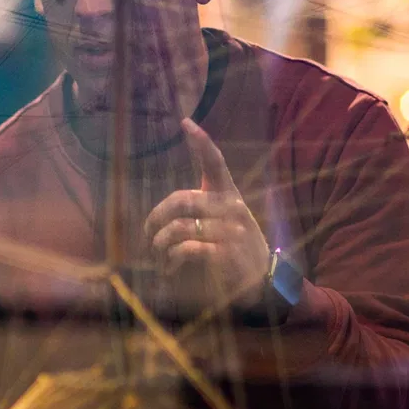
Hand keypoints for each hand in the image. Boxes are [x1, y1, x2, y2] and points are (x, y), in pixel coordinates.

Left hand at [146, 118, 271, 311]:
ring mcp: (230, 231)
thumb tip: (164, 214)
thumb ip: (200, 212)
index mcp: (228, 196)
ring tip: (160, 258)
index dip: (202, 142)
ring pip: (177, 228)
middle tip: (148, 236)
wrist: (260, 285)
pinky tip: (170, 269)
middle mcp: (231, 208)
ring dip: (160, 246)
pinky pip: (185, 249)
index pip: (215, 163)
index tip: (186, 123)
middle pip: (180, 200)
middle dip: (155, 218)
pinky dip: (170, 261)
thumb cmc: (234, 252)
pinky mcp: (225, 254)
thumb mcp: (223, 224)